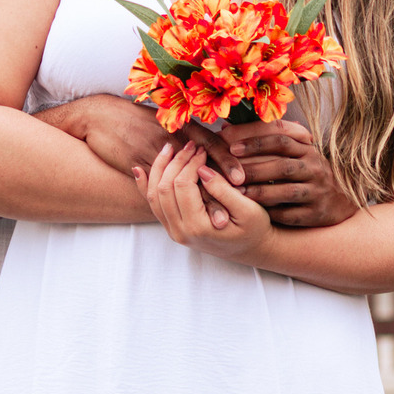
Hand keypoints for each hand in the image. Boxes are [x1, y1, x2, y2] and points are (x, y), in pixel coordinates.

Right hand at [38, 95, 244, 225]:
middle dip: (220, 185)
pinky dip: (176, 202)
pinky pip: (160, 187)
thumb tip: (203, 144)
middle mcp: (168, 139)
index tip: (242, 177)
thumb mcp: (160, 117)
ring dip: (203, 200)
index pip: (209, 142)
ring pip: (182, 181)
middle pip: (200, 165)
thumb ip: (182, 131)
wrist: (99, 115)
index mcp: (177, 124)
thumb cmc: (132, 116)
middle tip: (240, 201)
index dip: (227, 159)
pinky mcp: (137, 166)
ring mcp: (152, 154)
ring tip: (222, 217)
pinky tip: (186, 214)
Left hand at [133, 142, 271, 261]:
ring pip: (153, 195)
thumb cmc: (254, 229)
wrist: (250, 248)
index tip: (203, 149)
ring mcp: (173, 230)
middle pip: (164, 188)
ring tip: (171, 148)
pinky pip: (153, 205)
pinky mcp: (172, 226)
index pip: (183, 186)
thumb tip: (201, 169)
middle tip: (191, 145)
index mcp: (198, 227)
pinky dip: (144, 185)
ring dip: (159, 168)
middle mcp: (180, 232)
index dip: (190, 163)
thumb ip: (223, 190)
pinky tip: (139, 169)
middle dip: (176, 161)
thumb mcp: (248, 210)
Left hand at [226, 121, 356, 227]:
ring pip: (286, 191)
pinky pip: (291, 214)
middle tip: (230, 173)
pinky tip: (256, 212)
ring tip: (239, 193)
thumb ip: (268, 141)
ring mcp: (318, 191)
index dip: (255, 141)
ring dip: (260, 192)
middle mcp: (315, 167)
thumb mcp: (297, 153)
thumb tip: (227, 127)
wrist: (342, 201)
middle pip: (282, 165)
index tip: (231, 146)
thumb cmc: (308, 173)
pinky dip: (272, 213)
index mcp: (308, 149)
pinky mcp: (317, 213)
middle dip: (254, 169)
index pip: (281, 139)